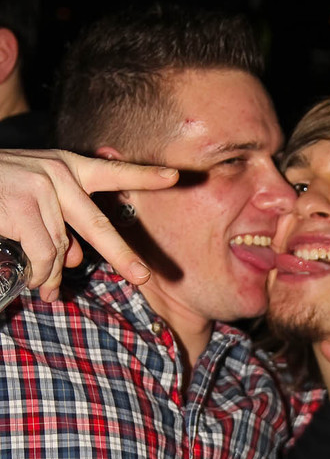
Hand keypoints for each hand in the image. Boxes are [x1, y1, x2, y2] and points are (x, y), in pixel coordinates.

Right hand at [0, 149, 177, 300]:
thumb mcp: (33, 201)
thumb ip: (60, 225)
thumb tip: (77, 258)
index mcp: (66, 167)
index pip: (112, 172)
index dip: (144, 176)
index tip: (176, 178)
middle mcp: (58, 173)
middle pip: (98, 224)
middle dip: (122, 255)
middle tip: (143, 277)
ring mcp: (41, 187)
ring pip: (61, 249)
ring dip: (53, 275)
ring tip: (49, 291)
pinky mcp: (24, 204)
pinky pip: (43, 254)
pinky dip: (39, 274)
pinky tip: (35, 281)